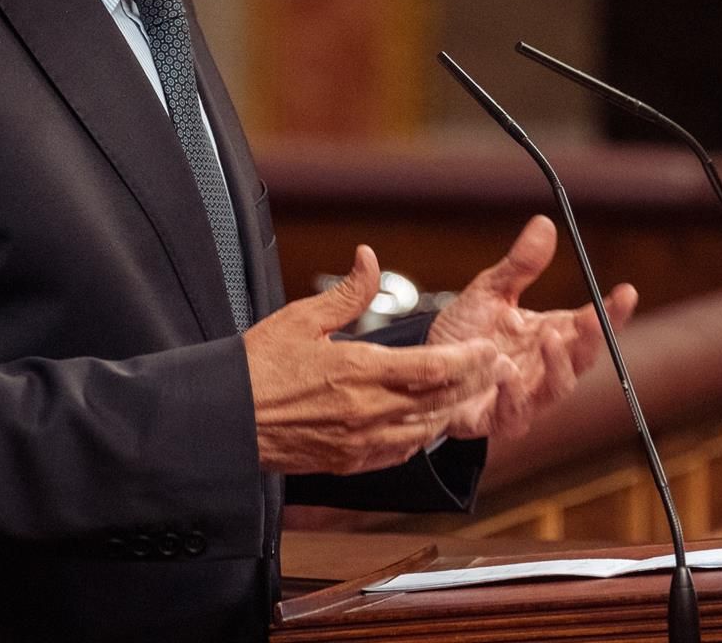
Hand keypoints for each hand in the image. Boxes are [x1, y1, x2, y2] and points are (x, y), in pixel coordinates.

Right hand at [245, 244, 514, 474]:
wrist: (224, 420)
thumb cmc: (254, 369)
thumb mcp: (301, 317)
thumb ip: (347, 292)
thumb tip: (369, 258)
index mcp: (359, 372)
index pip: (433, 369)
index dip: (469, 360)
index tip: (488, 348)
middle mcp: (366, 411)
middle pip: (439, 401)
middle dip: (474, 384)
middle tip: (498, 369)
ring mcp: (359, 442)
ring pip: (425, 430)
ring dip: (453, 411)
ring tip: (473, 393)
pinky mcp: (348, 462)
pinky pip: (399, 452)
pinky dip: (421, 437)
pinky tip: (428, 424)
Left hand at [428, 215, 636, 441]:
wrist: (426, 372)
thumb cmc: (465, 334)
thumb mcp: (490, 292)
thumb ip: (520, 266)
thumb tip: (544, 223)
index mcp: (551, 335)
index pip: (591, 324)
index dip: (612, 311)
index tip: (626, 291)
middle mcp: (544, 368)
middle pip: (581, 358)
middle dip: (592, 340)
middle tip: (592, 320)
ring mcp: (525, 396)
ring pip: (556, 389)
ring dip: (557, 366)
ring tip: (550, 339)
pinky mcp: (496, 419)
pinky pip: (511, 413)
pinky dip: (512, 394)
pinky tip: (505, 372)